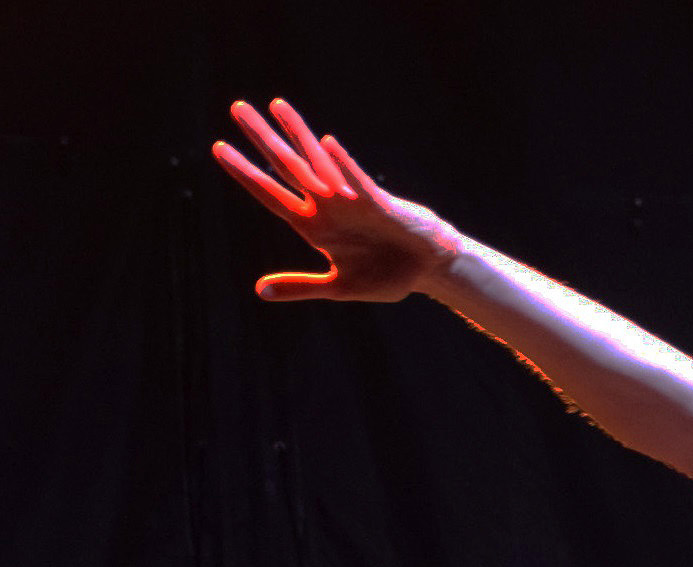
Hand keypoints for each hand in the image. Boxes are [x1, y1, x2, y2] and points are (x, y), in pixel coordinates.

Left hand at [212, 98, 459, 302]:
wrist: (428, 270)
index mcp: (314, 227)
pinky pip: (358, 183)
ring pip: (318, 162)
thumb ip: (301, 286)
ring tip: (276, 105)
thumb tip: (260, 291)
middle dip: (262, 138)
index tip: (219, 149)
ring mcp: (352, 201)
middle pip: (287, 167)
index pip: (271, 195)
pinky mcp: (380, 204)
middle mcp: (327, 207)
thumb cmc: (387, 277)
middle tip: (238, 108)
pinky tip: (327, 146)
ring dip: (297, 133)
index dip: (245, 173)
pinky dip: (344, 167)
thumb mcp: (340, 286)